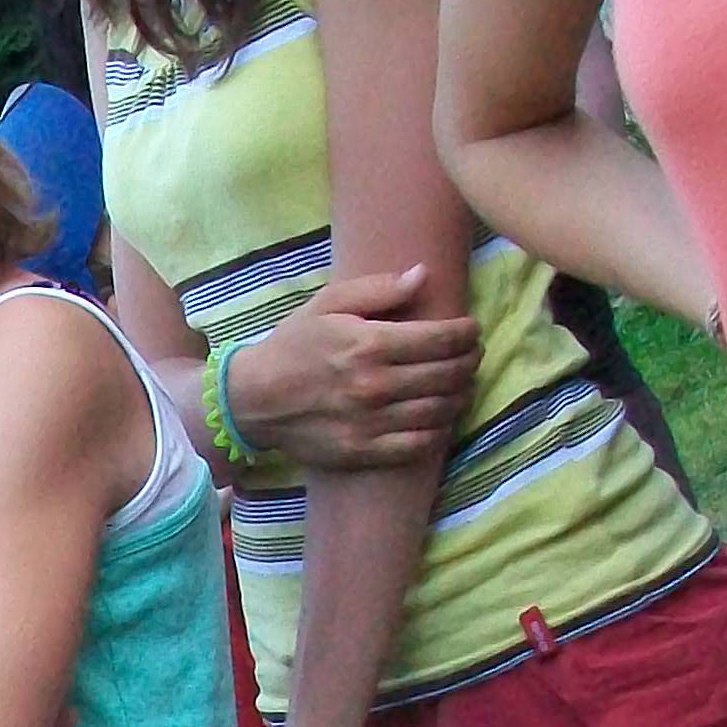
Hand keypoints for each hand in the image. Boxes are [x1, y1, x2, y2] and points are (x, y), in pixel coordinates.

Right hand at [223, 268, 478, 470]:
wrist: (254, 400)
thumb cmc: (294, 345)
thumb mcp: (328, 303)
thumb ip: (379, 288)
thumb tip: (423, 275)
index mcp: (370, 344)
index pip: (442, 339)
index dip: (466, 333)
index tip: (471, 330)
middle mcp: (376, 385)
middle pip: (447, 374)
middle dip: (469, 362)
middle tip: (472, 356)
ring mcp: (371, 422)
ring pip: (440, 410)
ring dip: (461, 395)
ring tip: (462, 384)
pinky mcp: (364, 451)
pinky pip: (418, 444)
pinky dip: (439, 430)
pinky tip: (441, 417)